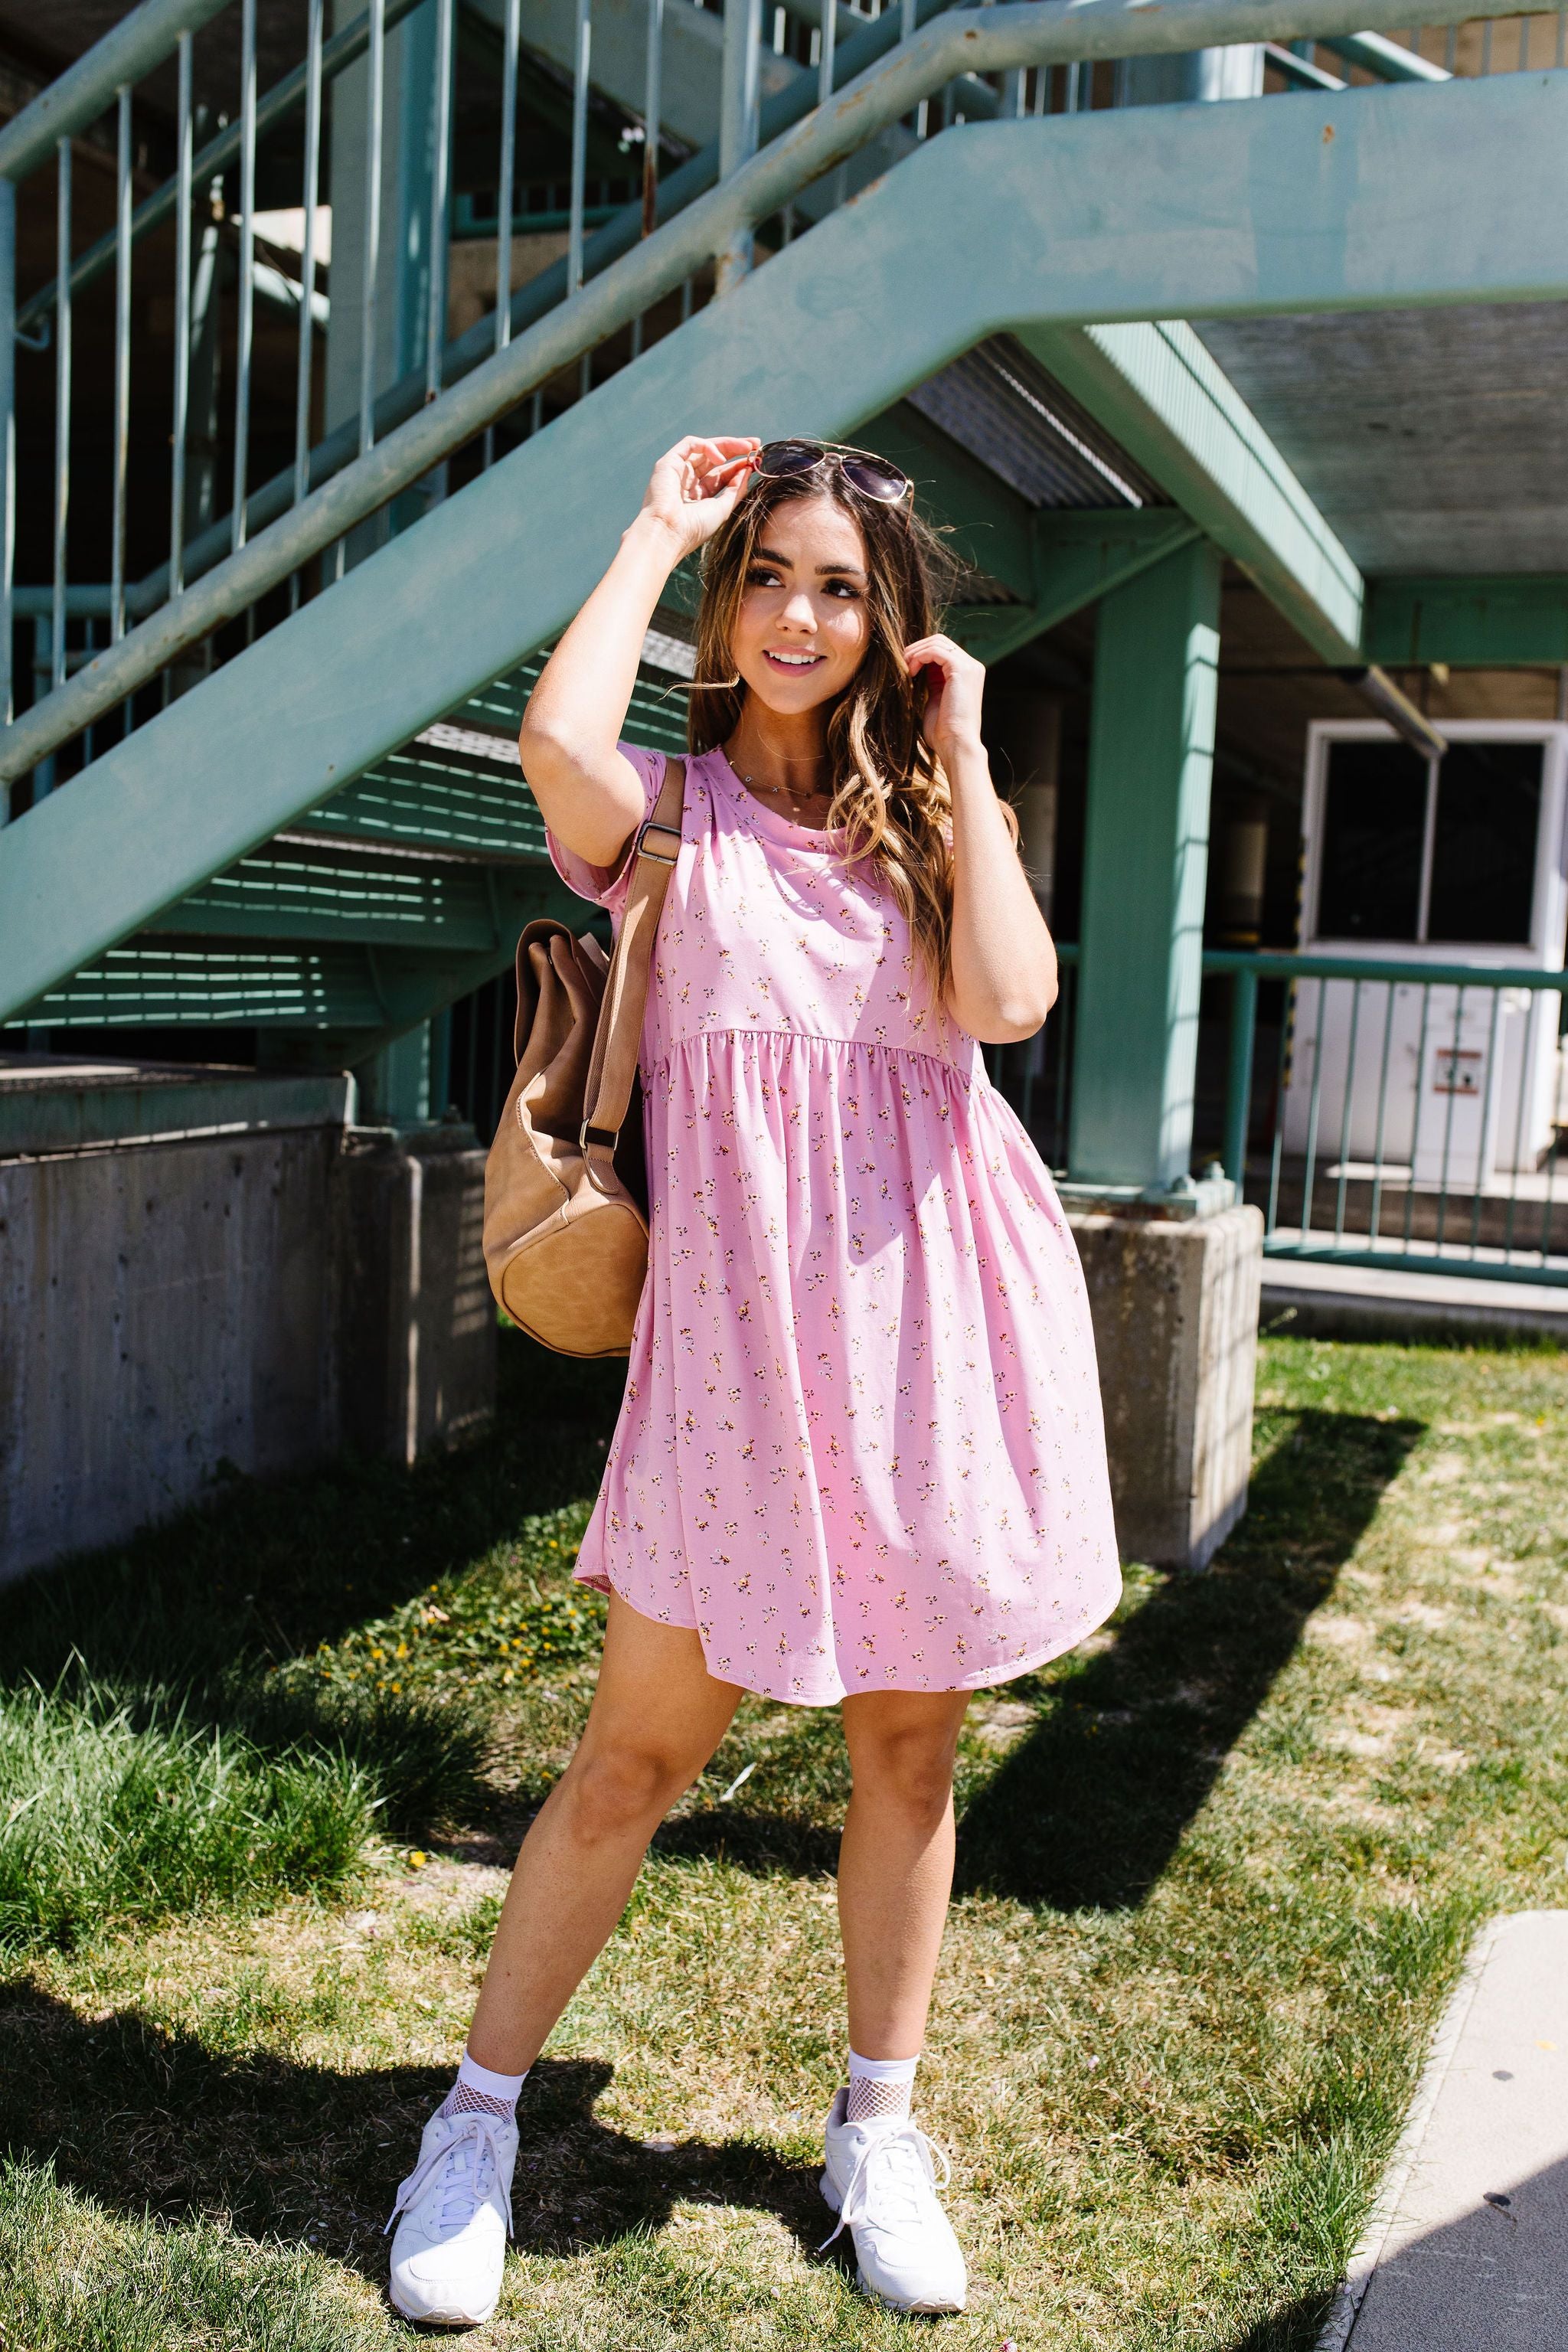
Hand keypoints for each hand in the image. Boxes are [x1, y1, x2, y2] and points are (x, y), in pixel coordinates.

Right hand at [635, 434, 760, 558]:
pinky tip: (721, 458)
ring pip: (704, 448)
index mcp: (698, 495)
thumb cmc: (694, 528)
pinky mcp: (668, 463)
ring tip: (747, 447)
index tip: (757, 460)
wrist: (669, 533)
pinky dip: (708, 446)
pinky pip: (690, 444)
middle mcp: (688, 481)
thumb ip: (736, 489)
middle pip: (714, 458)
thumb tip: (748, 469)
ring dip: (727, 444)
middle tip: (756, 444)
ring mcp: (677, 471)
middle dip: (735, 449)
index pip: (721, 474)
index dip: (739, 465)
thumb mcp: (723, 508)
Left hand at [904, 634, 984, 758]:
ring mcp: (969, 666)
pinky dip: (919, 657)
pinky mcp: (961, 669)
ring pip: (937, 642)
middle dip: (917, 649)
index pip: (942, 650)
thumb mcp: (935, 700)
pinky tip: (911, 672)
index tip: (905, 668)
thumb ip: (932, 682)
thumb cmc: (944, 731)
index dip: (921, 654)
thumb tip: (918, 669)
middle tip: (901, 664)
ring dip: (916, 652)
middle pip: (940, 641)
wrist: (956, 744)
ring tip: (904, 668)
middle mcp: (972, 666)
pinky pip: (935, 650)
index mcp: (968, 673)